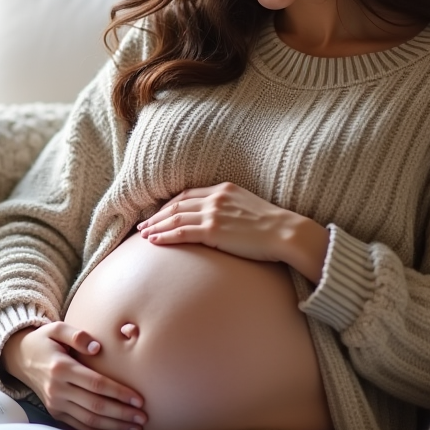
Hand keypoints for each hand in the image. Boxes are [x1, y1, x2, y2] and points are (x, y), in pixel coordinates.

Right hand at [1, 323, 146, 429]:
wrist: (20, 357)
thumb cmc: (45, 341)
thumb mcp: (57, 328)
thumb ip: (77, 335)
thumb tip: (97, 346)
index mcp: (61, 368)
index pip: (96, 384)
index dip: (119, 393)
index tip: (139, 399)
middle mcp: (57, 389)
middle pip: (95, 406)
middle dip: (122, 414)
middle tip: (143, 418)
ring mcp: (55, 404)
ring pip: (89, 421)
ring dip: (114, 426)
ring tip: (136, 428)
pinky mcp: (55, 413)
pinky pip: (80, 427)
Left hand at [136, 182, 328, 281]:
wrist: (286, 233)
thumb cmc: (273, 227)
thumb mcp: (249, 208)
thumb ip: (231, 209)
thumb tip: (221, 222)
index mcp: (224, 189)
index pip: (188, 195)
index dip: (171, 205)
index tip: (160, 213)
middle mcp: (216, 198)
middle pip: (177, 205)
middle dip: (158, 215)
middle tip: (144, 224)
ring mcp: (214, 213)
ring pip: (175, 218)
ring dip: (156, 226)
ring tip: (143, 234)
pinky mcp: (213, 230)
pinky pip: (181, 232)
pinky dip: (165, 236)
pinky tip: (154, 241)